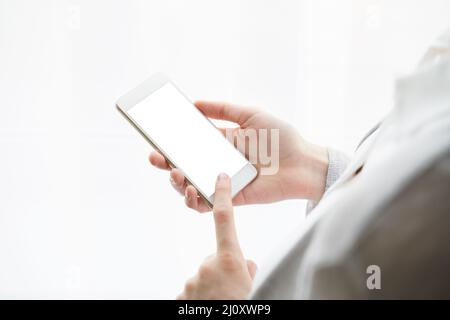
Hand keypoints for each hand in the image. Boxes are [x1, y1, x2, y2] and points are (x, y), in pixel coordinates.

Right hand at [149, 101, 328, 211]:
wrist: (303, 163)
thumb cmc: (281, 137)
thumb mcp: (251, 115)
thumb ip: (224, 109)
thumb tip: (195, 103)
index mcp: (220, 143)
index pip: (189, 143)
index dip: (171, 141)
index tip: (156, 136)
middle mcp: (217, 162)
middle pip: (184, 165)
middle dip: (165, 163)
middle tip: (155, 157)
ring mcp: (222, 181)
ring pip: (190, 186)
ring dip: (177, 183)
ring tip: (176, 173)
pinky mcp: (230, 198)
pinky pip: (207, 204)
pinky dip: (194, 200)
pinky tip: (191, 191)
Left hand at [176, 173, 256, 299]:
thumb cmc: (246, 303)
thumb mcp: (255, 286)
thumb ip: (248, 269)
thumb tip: (246, 264)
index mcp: (230, 260)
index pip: (225, 219)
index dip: (222, 196)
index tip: (219, 178)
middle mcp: (207, 266)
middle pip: (214, 258)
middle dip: (221, 269)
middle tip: (231, 289)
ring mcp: (192, 282)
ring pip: (203, 277)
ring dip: (211, 286)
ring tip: (222, 301)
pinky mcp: (181, 296)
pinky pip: (192, 292)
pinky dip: (200, 298)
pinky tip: (210, 305)